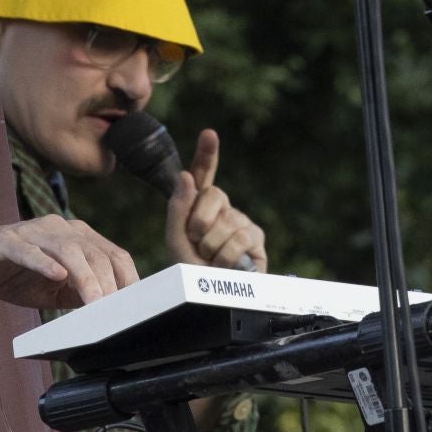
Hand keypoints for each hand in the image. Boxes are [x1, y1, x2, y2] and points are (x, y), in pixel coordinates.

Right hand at [0, 215, 137, 309]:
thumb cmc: (9, 272)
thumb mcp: (51, 288)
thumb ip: (78, 293)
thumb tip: (109, 314)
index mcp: (73, 236)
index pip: (112, 253)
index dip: (128, 279)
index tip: (139, 308)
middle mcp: (57, 227)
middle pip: (94, 251)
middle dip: (110, 283)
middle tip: (118, 314)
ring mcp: (31, 231)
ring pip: (67, 249)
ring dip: (85, 276)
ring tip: (97, 302)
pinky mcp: (5, 240)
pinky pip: (28, 250)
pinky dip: (44, 263)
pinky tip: (56, 276)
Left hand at [165, 129, 266, 271]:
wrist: (208, 298)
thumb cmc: (190, 268)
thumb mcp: (175, 238)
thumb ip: (177, 207)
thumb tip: (186, 176)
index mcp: (199, 202)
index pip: (203, 173)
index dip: (207, 152)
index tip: (209, 134)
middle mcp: (222, 206)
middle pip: (211, 195)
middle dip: (198, 223)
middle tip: (197, 244)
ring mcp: (241, 220)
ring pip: (225, 221)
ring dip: (211, 246)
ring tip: (211, 260)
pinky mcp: (256, 238)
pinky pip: (239, 238)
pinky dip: (226, 257)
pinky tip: (227, 266)